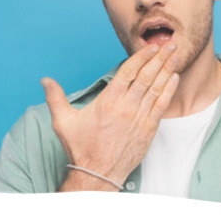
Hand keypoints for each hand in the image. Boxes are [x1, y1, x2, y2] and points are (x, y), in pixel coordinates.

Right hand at [42, 42, 179, 189]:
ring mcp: (139, 118)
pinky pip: (161, 106)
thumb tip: (44, 79)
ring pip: (156, 89)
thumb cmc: (81, 147)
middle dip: (159, 58)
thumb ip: (55, 97)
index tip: (151, 47)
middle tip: (170, 44)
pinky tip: (174, 79)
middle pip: (146, 76)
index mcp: (108, 100)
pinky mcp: (148, 130)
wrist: (97, 175)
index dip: (142, 57)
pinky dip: (169, 91)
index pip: (129, 71)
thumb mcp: (63, 121)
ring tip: (175, 56)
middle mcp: (126, 106)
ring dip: (167, 70)